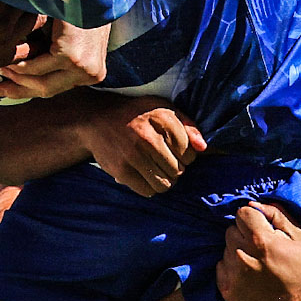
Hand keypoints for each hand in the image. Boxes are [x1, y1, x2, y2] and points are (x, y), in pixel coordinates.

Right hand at [0, 21, 109, 98]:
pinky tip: (8, 59)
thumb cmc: (80, 5)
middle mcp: (90, 74)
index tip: (6, 90)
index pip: (56, 87)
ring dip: (16, 76)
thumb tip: (26, 73)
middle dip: (19, 90)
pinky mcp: (70, 55)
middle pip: (47, 89)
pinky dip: (19, 65)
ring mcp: (82, 66)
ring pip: (39, 81)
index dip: (29, 90)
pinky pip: (35, 67)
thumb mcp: (71, 36)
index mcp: (92, 71)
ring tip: (1, 67)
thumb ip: (56, 54)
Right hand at [81, 95, 206, 195]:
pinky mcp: (121, 170)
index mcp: (161, 117)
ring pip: (165, 184)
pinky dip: (150, 187)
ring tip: (156, 169)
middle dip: (175, 169)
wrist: (97, 119)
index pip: (189, 152)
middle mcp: (148, 136)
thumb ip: (187, 126)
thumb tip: (203, 148)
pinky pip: (148, 191)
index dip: (185, 155)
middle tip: (163, 161)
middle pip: (178, 170)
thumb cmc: (136, 115)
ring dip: (164, 181)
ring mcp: (133, 155)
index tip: (174, 150)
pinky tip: (144, 175)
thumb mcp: (163, 109)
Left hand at [215, 202, 300, 300]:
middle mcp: (243, 256)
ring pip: (226, 249)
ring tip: (256, 264)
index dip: (252, 218)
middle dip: (244, 234)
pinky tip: (249, 275)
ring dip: (238, 252)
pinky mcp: (227, 290)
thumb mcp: (298, 237)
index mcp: (261, 241)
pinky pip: (221, 267)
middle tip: (260, 248)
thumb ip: (276, 216)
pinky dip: (232, 268)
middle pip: (231, 230)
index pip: (241, 213)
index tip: (260, 227)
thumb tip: (255, 204)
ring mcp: (233, 275)